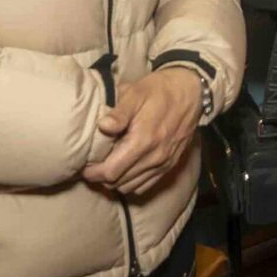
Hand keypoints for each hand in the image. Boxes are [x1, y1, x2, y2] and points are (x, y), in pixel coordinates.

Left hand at [82, 69, 202, 196]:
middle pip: (119, 182)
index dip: (94, 173)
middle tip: (92, 167)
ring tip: (108, 168)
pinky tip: (126, 169)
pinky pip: (147, 185)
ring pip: (131, 187)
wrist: (191, 90)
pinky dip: (132, 182)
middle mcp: (154, 157)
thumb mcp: (136, 92)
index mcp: (143, 141)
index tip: (84, 167)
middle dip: (101, 178)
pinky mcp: (170, 164)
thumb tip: (102, 127)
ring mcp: (164, 163)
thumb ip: (119, 112)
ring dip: (116, 181)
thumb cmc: (160, 89)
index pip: (111, 171)